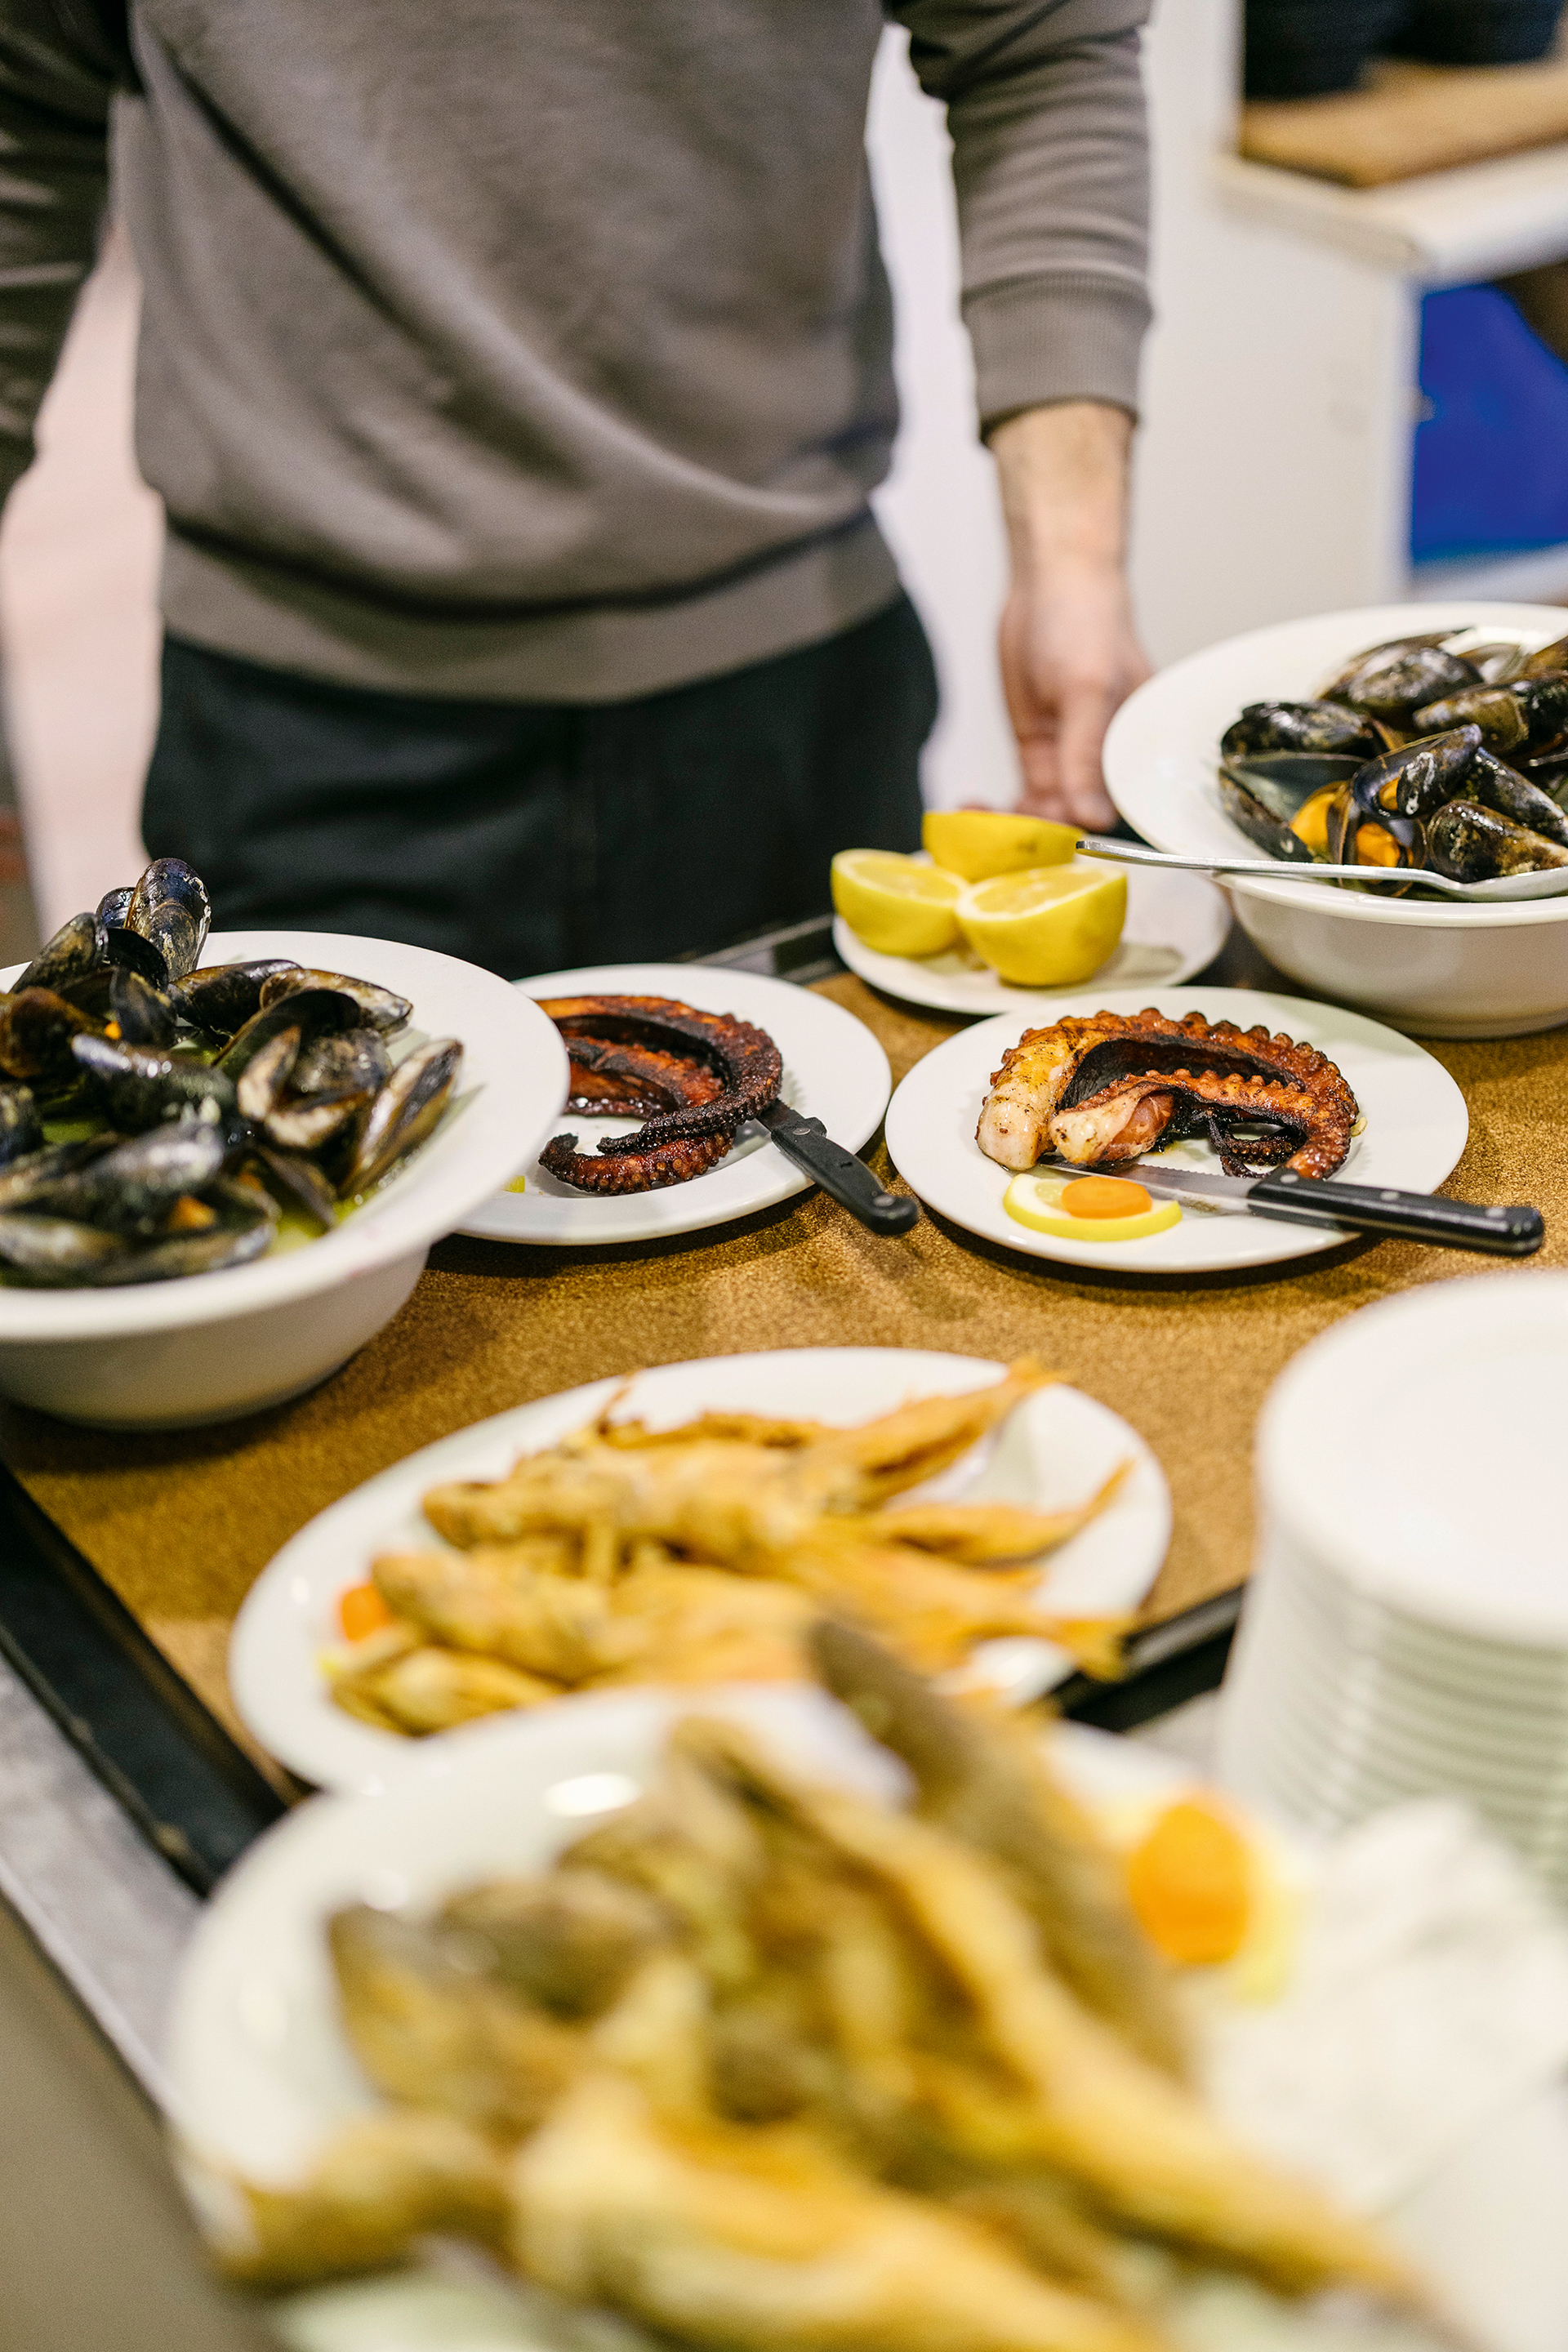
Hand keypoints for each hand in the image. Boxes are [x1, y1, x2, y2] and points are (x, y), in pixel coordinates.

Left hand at [989, 402, 1150, 832]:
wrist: (1051, 583)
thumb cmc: (1086, 625)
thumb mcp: (1088, 691)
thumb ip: (1087, 756)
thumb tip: (1092, 817)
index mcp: (1137, 754)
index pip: (1119, 814)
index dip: (1085, 840)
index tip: (1047, 857)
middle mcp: (1107, 764)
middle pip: (1080, 823)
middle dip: (1041, 841)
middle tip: (997, 853)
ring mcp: (1071, 761)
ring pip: (1047, 815)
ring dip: (1013, 828)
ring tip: (973, 830)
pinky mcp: (1041, 754)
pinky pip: (1024, 797)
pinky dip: (999, 809)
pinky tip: (969, 812)